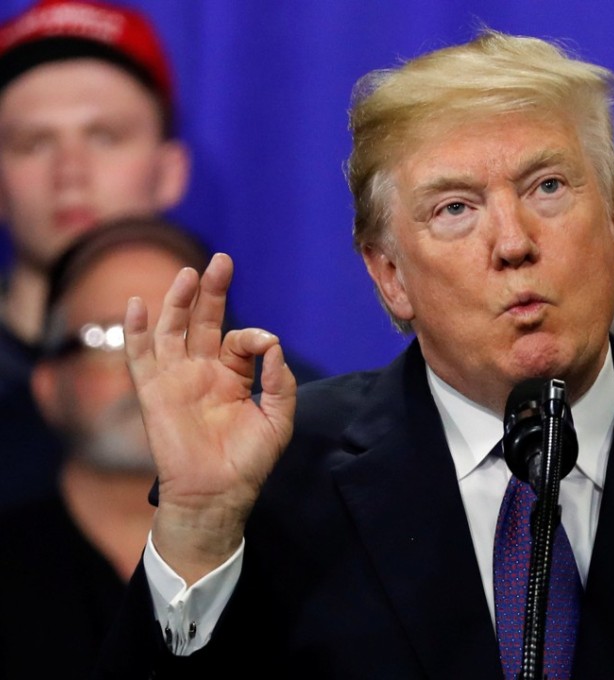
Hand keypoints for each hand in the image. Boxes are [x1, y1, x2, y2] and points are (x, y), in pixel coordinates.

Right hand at [125, 253, 296, 583]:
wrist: (217, 494)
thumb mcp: (278, 418)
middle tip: (222, 261)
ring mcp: (176, 379)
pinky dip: (135, 331)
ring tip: (189, 273)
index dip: (253, 337)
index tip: (263, 346)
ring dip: (178, 300)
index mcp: (233, 376)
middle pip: (204, 320)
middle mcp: (203, 371)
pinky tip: (136, 304)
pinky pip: (139, 356)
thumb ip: (279, 380)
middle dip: (212, 291)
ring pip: (173, 330)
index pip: (240, 340)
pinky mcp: (154, 392)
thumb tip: (272, 343)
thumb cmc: (248, 461)